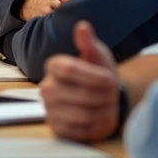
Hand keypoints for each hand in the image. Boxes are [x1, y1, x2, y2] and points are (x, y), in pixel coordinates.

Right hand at [40, 21, 119, 142]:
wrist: (103, 100)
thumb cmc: (99, 75)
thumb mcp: (98, 57)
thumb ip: (90, 44)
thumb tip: (83, 26)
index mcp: (54, 66)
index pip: (70, 69)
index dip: (94, 76)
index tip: (111, 79)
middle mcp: (46, 87)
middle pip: (80, 94)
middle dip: (103, 96)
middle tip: (110, 94)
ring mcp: (50, 110)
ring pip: (83, 114)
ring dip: (102, 111)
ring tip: (105, 105)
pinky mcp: (57, 129)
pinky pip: (81, 131)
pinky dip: (96, 126)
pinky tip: (97, 119)